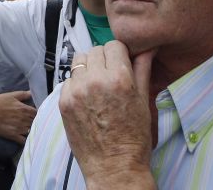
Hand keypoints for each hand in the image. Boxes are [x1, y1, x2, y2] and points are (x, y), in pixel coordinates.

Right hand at [0, 91, 35, 144]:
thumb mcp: (12, 95)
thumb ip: (24, 94)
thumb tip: (32, 92)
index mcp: (24, 109)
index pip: (37, 113)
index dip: (38, 114)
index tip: (37, 115)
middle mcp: (24, 119)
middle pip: (35, 122)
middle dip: (36, 122)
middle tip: (35, 123)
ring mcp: (19, 128)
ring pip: (31, 131)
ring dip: (32, 130)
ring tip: (32, 131)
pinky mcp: (13, 135)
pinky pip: (24, 140)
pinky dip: (26, 140)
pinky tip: (26, 139)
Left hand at [59, 43, 156, 189]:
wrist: (114, 168)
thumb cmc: (134, 137)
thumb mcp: (143, 100)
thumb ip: (142, 68)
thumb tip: (148, 47)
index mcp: (119, 78)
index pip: (114, 45)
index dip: (119, 54)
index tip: (121, 64)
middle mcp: (96, 80)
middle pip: (95, 50)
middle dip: (104, 60)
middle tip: (110, 77)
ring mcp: (77, 91)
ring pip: (79, 62)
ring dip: (88, 69)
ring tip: (96, 87)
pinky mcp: (63, 102)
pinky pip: (68, 80)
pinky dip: (77, 85)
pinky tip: (87, 100)